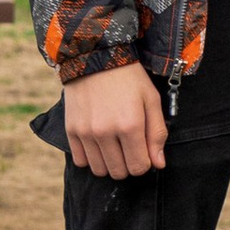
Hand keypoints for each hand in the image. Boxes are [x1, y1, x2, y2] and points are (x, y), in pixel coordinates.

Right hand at [63, 63, 167, 177]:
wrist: (96, 58)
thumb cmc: (129, 79)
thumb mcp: (151, 100)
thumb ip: (157, 133)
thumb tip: (158, 164)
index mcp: (130, 125)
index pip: (138, 167)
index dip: (145, 162)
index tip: (144, 150)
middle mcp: (106, 132)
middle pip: (119, 172)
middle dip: (128, 164)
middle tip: (129, 147)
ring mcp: (86, 132)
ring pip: (99, 170)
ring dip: (109, 163)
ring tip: (114, 145)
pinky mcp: (71, 130)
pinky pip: (81, 161)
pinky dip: (91, 158)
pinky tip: (98, 143)